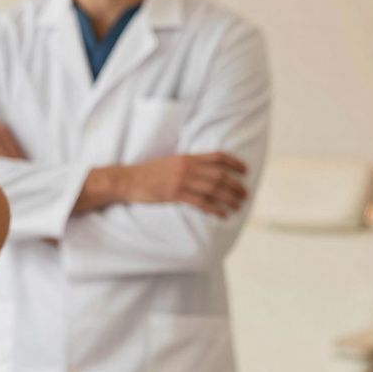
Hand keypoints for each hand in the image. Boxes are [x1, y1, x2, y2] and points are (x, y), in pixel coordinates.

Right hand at [122, 152, 248, 217]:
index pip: (217, 157)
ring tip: (238, 206)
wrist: (127, 180)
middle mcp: (186, 168)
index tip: (245, 171)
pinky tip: (222, 214)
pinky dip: (215, 209)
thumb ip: (186, 165)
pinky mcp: (174, 195)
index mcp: (186, 158)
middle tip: (245, 195)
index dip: (234, 163)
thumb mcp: (169, 162)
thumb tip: (204, 171)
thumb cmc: (147, 173)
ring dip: (229, 199)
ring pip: (213, 190)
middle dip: (236, 186)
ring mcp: (180, 181)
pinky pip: (201, 202)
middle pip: (219, 175)